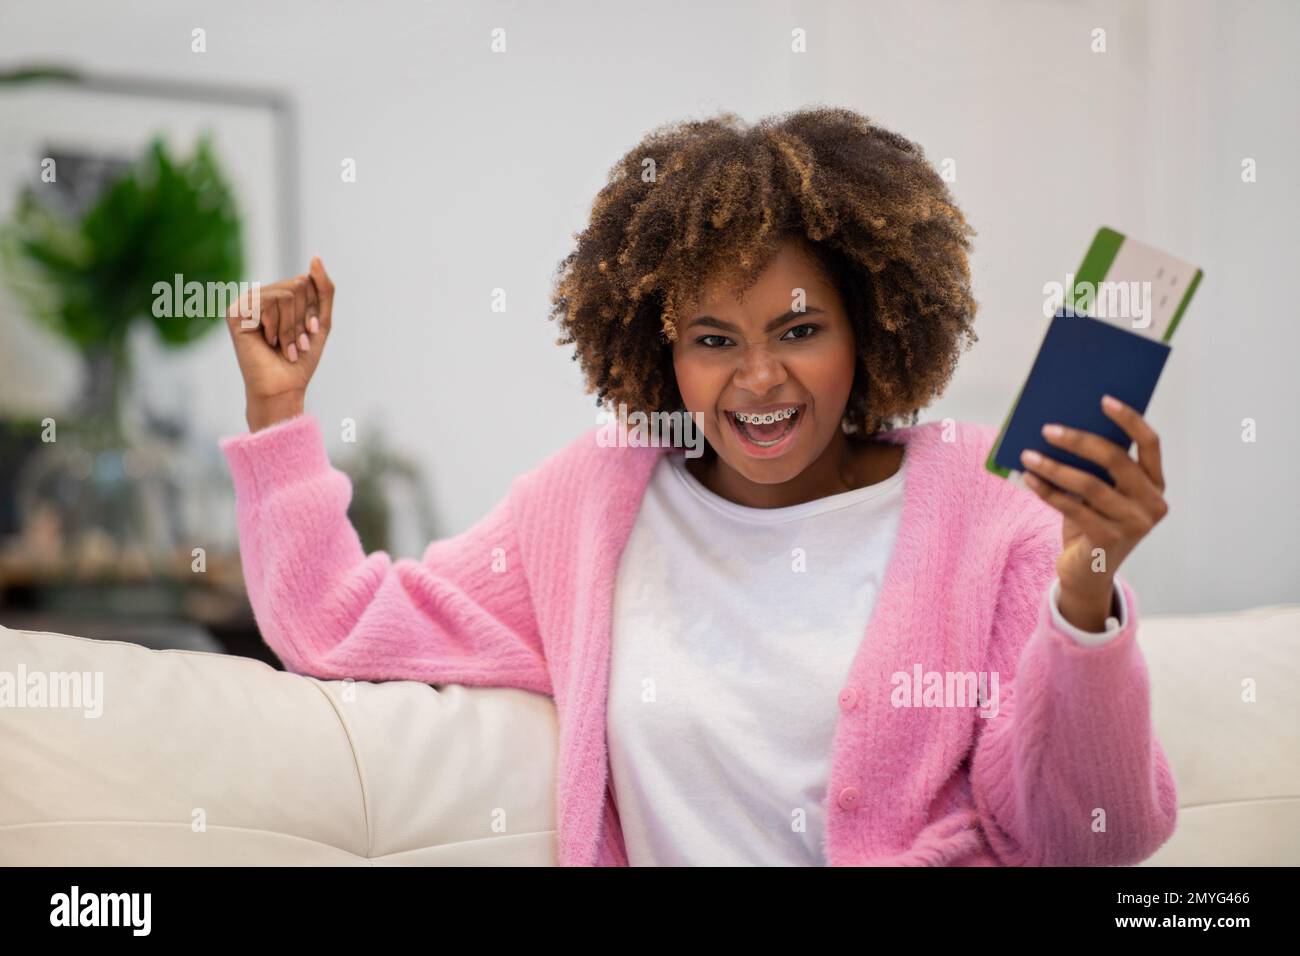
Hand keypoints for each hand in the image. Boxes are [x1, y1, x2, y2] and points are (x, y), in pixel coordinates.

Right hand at [225, 256, 333, 428]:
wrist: (284, 388)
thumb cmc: (300, 359)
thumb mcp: (320, 320)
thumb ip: (323, 289)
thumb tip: (315, 257)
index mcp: (274, 295)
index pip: (304, 282)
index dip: (312, 311)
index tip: (307, 334)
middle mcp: (257, 296)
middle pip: (296, 286)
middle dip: (303, 319)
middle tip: (295, 343)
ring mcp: (244, 303)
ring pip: (285, 295)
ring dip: (292, 327)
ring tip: (285, 346)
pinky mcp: (235, 313)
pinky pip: (270, 304)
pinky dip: (277, 328)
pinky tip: (269, 343)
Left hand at [1017, 395, 1168, 630]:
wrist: (1087, 574)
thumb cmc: (1091, 521)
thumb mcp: (1099, 493)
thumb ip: (1094, 467)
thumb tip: (1061, 427)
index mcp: (1155, 484)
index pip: (1151, 444)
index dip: (1129, 419)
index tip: (1104, 400)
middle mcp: (1153, 503)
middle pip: (1116, 460)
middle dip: (1079, 440)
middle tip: (1048, 428)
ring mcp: (1134, 524)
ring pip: (1090, 484)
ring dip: (1054, 466)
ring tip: (1028, 453)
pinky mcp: (1109, 541)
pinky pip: (1073, 508)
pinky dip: (1047, 491)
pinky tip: (1028, 477)